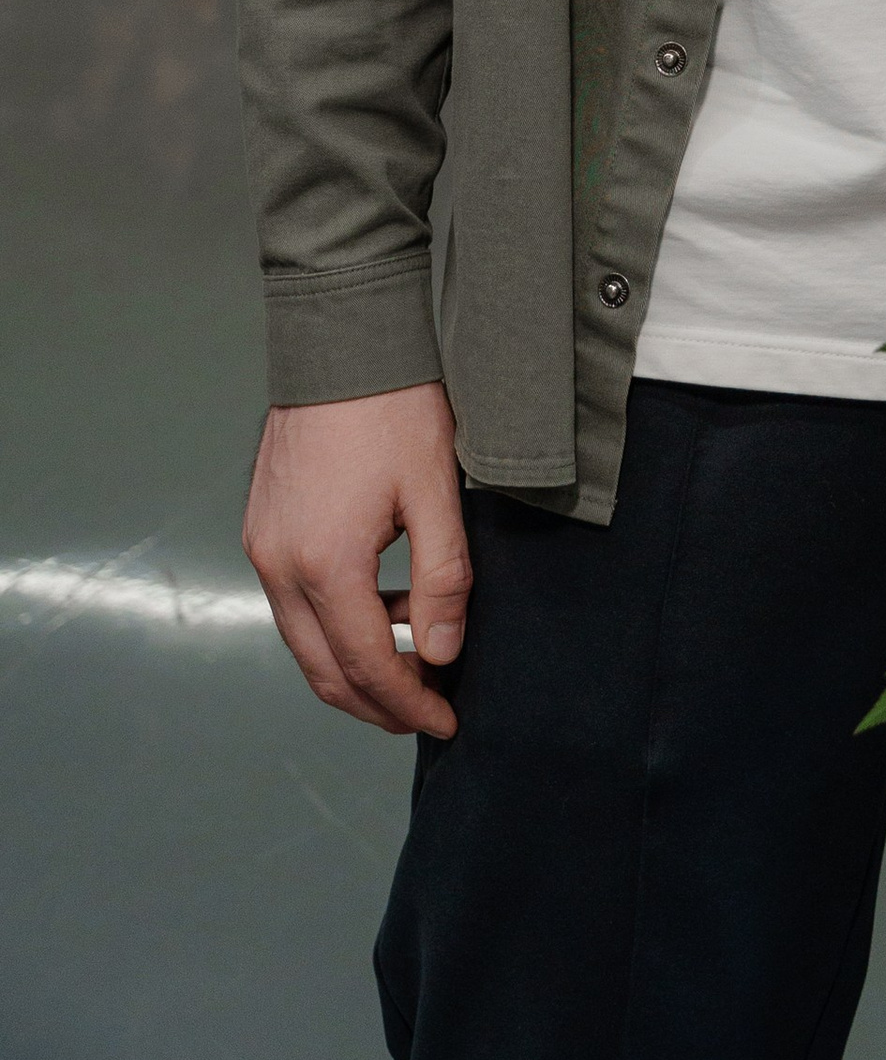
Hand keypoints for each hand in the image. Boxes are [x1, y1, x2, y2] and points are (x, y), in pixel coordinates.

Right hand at [243, 383, 470, 737]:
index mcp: (324, 564)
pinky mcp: (262, 528)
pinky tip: (383, 609)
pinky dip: (334, 625)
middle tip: (428, 711)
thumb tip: (442, 654)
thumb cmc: (395, 406)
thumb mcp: (435, 490)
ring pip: (304, 642)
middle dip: (377, 704)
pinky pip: (294, 604)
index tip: (448, 720)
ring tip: (415, 664)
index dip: (409, 704)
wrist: (341, 339)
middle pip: (324, 671)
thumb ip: (442, 579)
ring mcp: (263, 547)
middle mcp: (279, 566)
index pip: (367, 666)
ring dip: (354, 667)